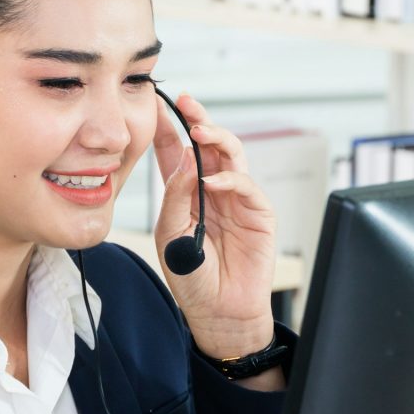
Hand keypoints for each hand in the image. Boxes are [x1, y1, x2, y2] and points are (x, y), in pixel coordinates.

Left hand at [152, 92, 276, 359]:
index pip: (176, 151)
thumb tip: (184, 158)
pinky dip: (229, 180)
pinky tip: (211, 183)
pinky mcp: (258, 211)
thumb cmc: (191, 274)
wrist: (219, 311)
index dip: (167, 127)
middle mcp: (212, 188)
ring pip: (232, 154)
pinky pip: (246, 185)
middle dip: (197, 120)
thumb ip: (175, 196)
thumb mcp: (170, 233)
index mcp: (187, 192)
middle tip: (185, 103)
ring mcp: (236, 198)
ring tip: (199, 131)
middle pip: (208, 145)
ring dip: (216, 138)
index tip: (156, 105)